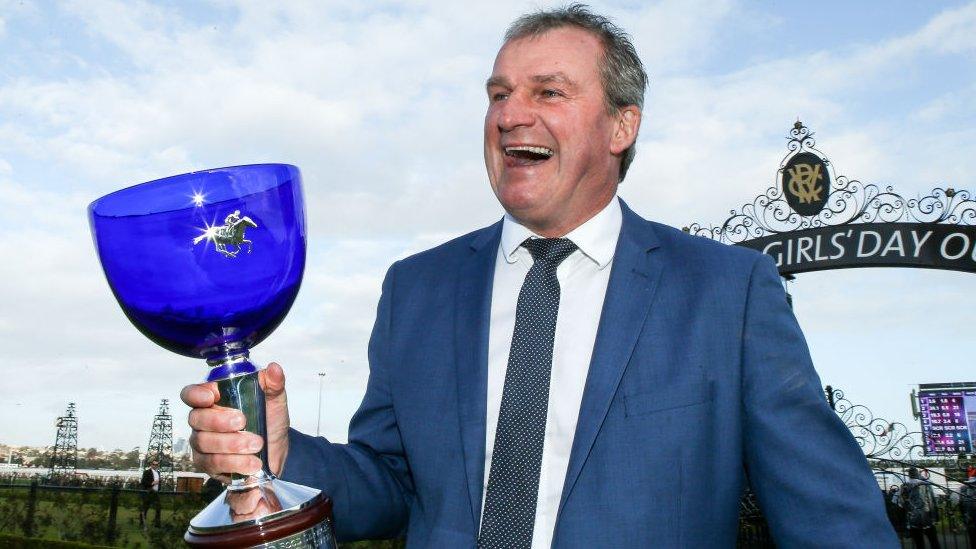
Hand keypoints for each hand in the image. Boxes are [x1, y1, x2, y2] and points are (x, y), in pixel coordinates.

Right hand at [181, 362, 290, 481]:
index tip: (211, 396)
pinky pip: (213, 463)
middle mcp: (203, 421)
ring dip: (232, 444)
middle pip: (196, 419)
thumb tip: (274, 368)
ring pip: (204, 442)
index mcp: (214, 401)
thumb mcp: (274, 401)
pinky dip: (234, 463)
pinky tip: (252, 462)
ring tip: (256, 445)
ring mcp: (203, 443)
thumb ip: (273, 384)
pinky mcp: (208, 464)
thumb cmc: (268, 422)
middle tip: (243, 421)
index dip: (196, 394)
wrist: (276, 451)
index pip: (191, 394)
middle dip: (219, 421)